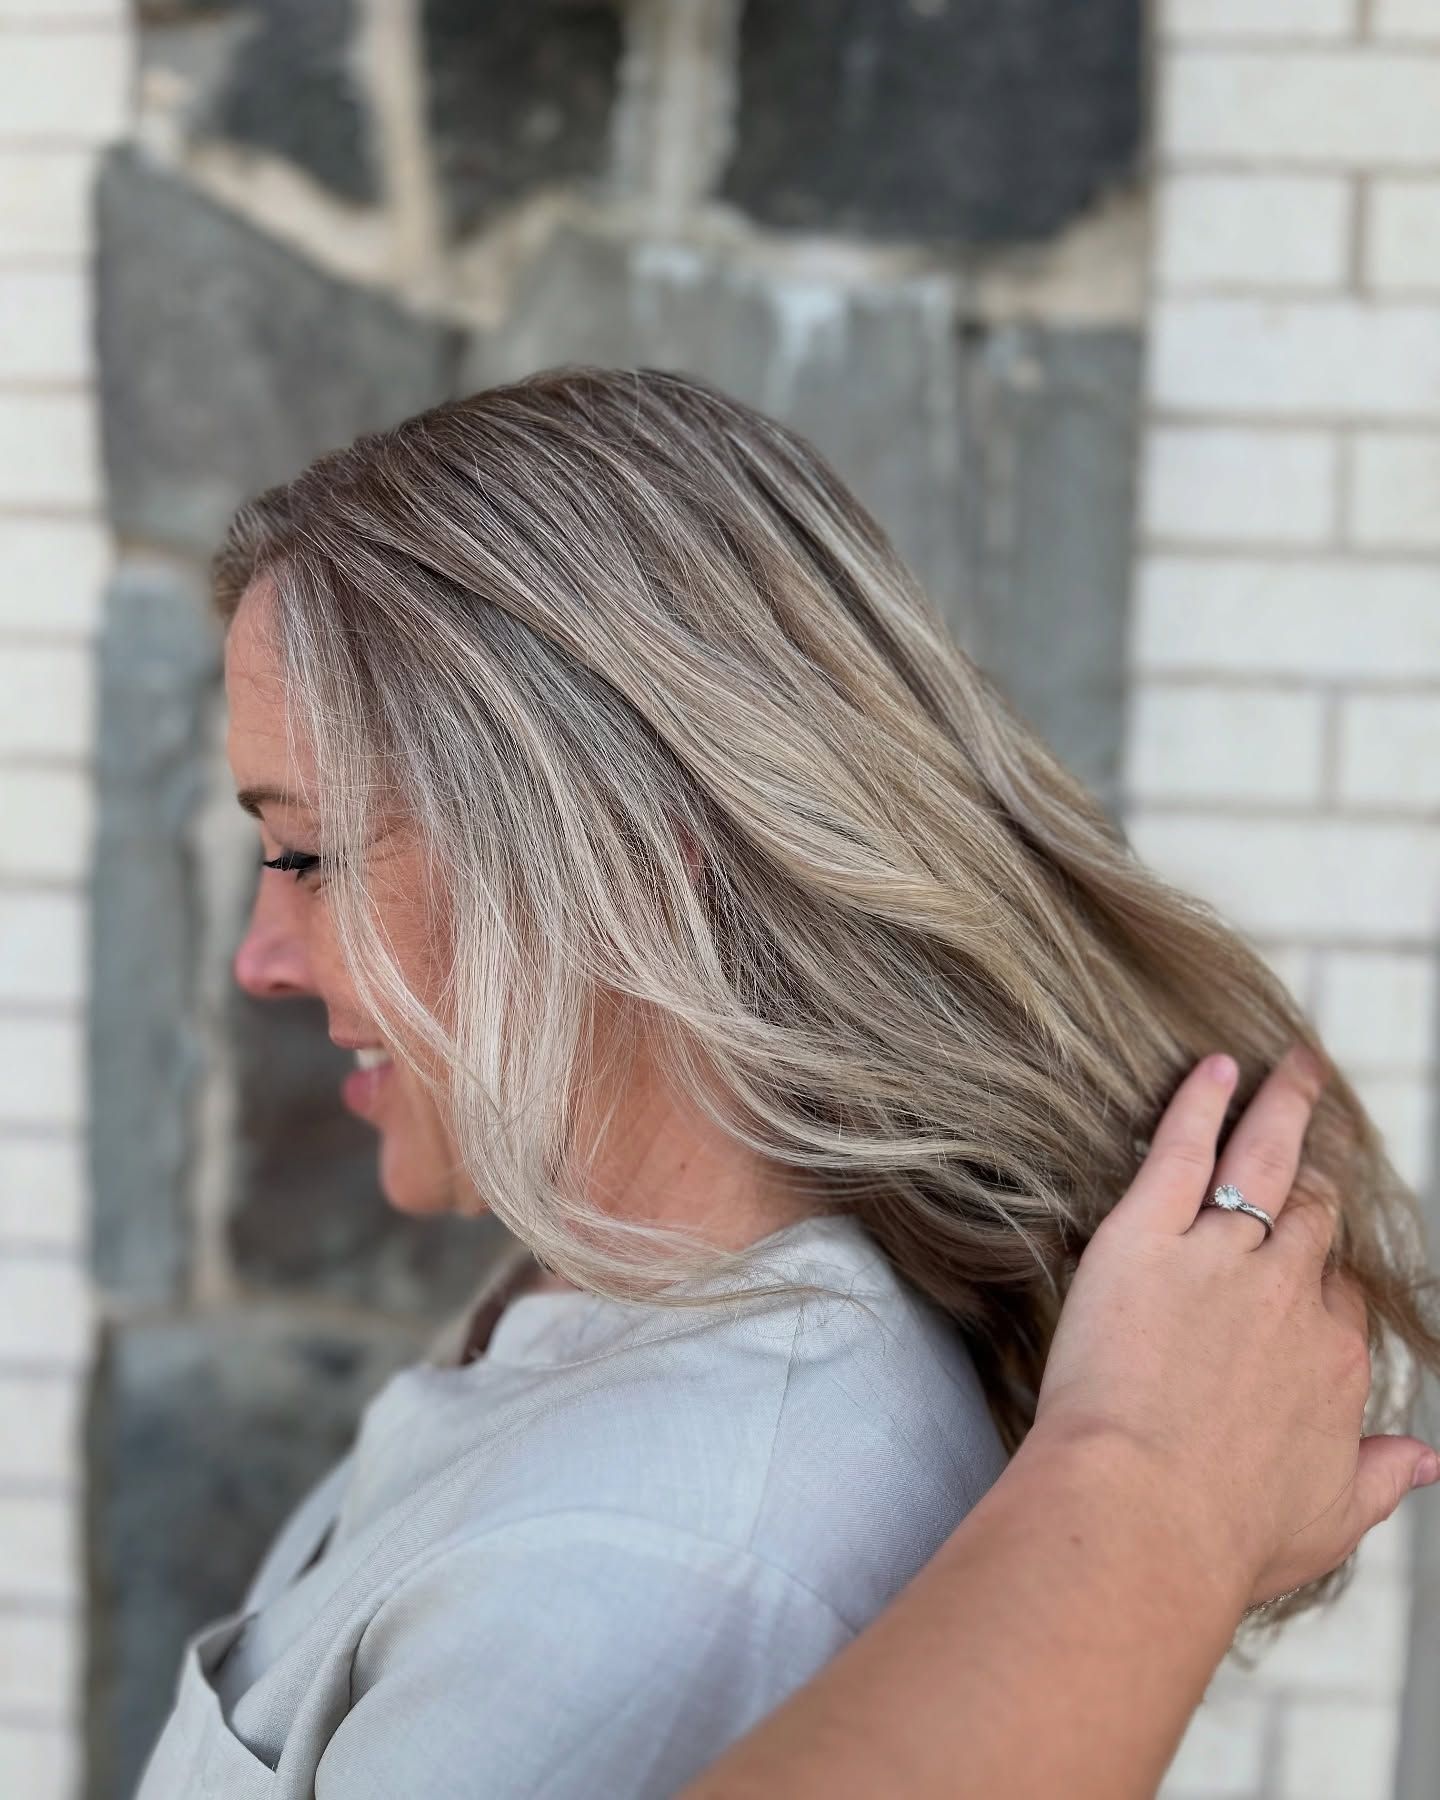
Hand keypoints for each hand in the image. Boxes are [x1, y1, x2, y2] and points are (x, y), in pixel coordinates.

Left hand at [1032, 1045, 1439, 1609]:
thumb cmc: (1223, 1537)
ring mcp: (1220, 1257)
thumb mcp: (1327, 1520)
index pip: (1337, 1291)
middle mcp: (1289, 1295)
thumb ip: (1380, 1480)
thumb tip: (1429, 1462)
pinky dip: (1199, 1104)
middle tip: (1310, 1136)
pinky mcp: (1144, 1237)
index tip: (1305, 1260)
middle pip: (1309, 1215)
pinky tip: (1215, 1068)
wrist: (1140, 1517)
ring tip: (1292, 1066)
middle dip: (1313, 1177)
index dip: (1320, 1273)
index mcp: (1332, 1359)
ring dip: (1281, 1108)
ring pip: (1262, 1162)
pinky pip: (1180, 1151)